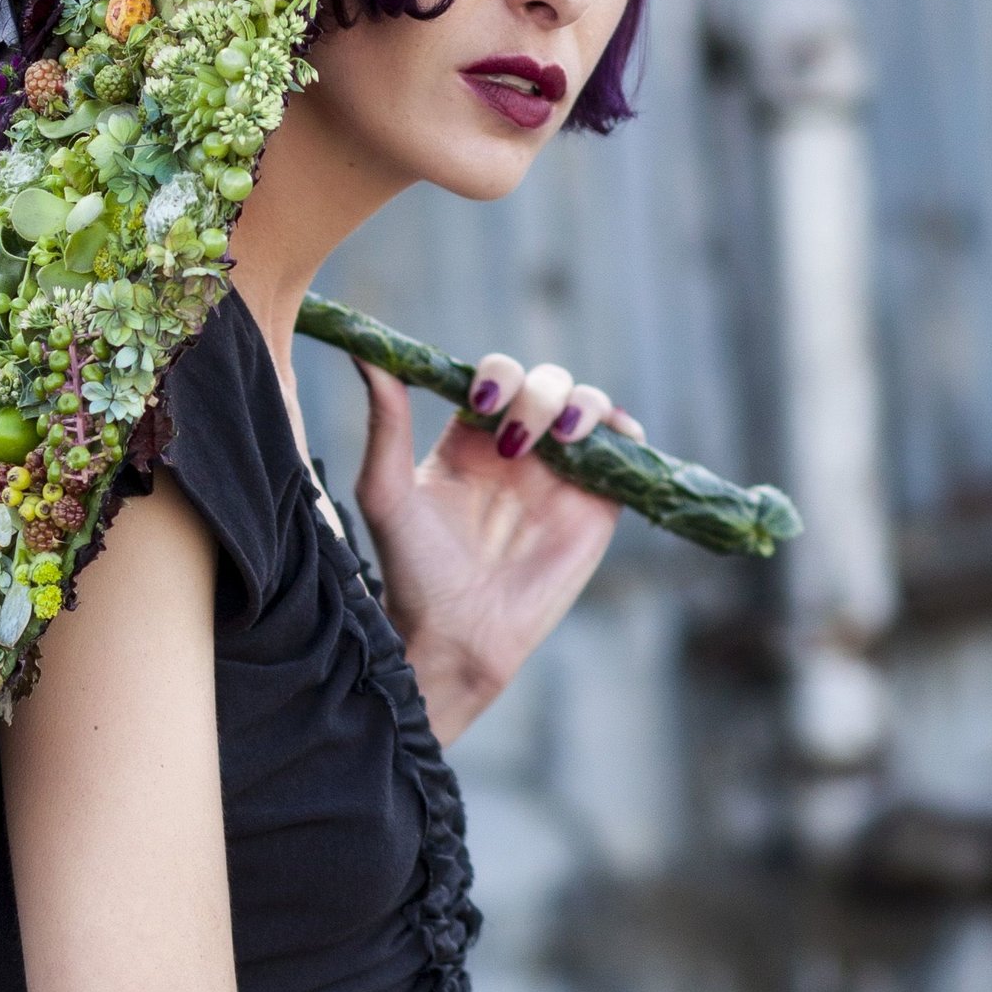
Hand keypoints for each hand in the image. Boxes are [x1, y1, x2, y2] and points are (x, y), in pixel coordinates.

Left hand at [355, 351, 640, 743]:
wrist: (456, 636)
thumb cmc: (413, 571)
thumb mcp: (387, 492)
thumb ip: (385, 424)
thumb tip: (365, 356)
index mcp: (470, 438)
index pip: (496, 378)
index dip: (496, 377)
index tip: (481, 405)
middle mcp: (519, 448)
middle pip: (546, 382)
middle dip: (538, 394)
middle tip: (517, 439)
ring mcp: (561, 475)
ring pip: (588, 406)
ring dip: (582, 405)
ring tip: (562, 439)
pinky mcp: (597, 506)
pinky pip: (625, 453)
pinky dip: (626, 431)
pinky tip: (611, 436)